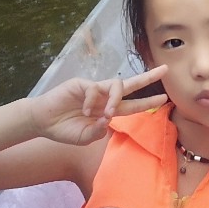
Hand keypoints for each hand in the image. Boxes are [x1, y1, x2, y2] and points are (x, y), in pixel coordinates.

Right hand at [31, 72, 167, 146]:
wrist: (43, 122)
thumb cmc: (64, 130)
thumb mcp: (84, 138)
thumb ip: (97, 132)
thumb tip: (108, 120)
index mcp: (108, 111)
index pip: (133, 105)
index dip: (148, 102)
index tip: (164, 98)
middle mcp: (104, 98)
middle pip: (131, 85)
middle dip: (148, 77)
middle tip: (165, 69)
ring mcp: (94, 89)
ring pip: (116, 85)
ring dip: (115, 99)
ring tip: (105, 113)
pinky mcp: (82, 84)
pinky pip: (95, 89)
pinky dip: (92, 101)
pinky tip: (84, 110)